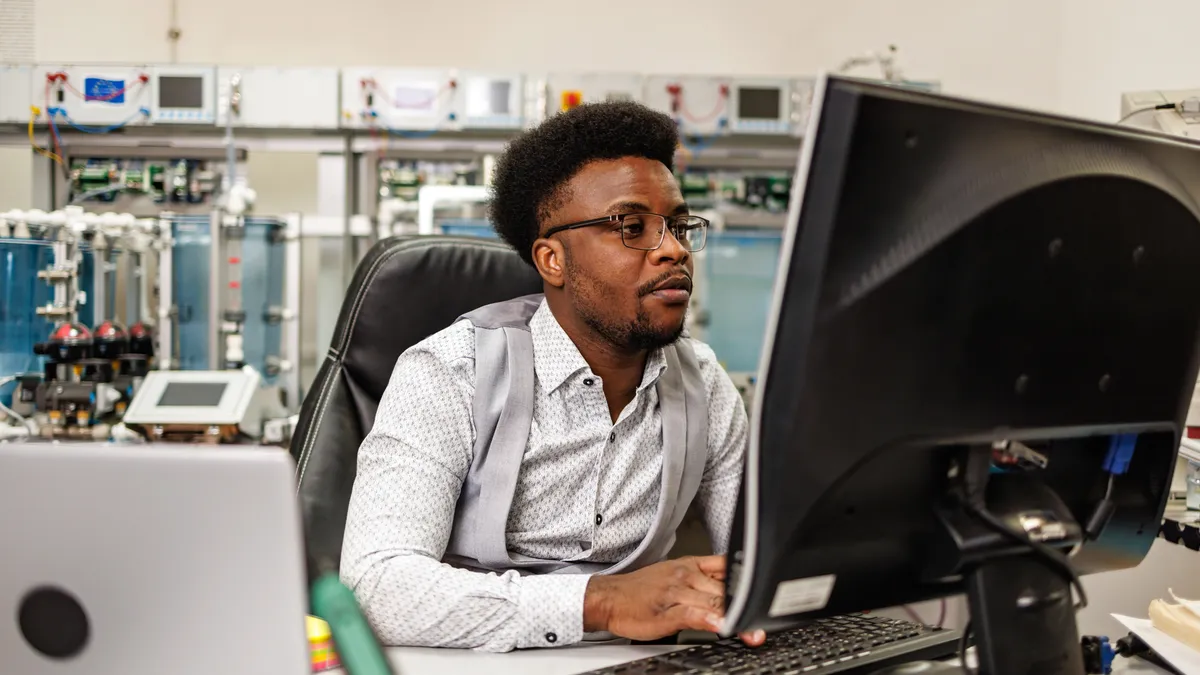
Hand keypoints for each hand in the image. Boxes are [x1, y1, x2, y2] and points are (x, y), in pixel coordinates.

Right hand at [584, 555, 766, 646]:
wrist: (610, 597)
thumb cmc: (641, 590)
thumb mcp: (676, 575)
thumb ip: (705, 581)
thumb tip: (731, 592)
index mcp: (692, 565)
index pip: (730, 569)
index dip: (752, 580)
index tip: (769, 596)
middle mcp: (687, 576)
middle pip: (727, 589)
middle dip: (749, 604)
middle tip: (768, 620)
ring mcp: (678, 593)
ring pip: (714, 601)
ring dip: (736, 615)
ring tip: (753, 628)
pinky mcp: (667, 611)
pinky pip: (694, 614)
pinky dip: (710, 620)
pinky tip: (722, 626)